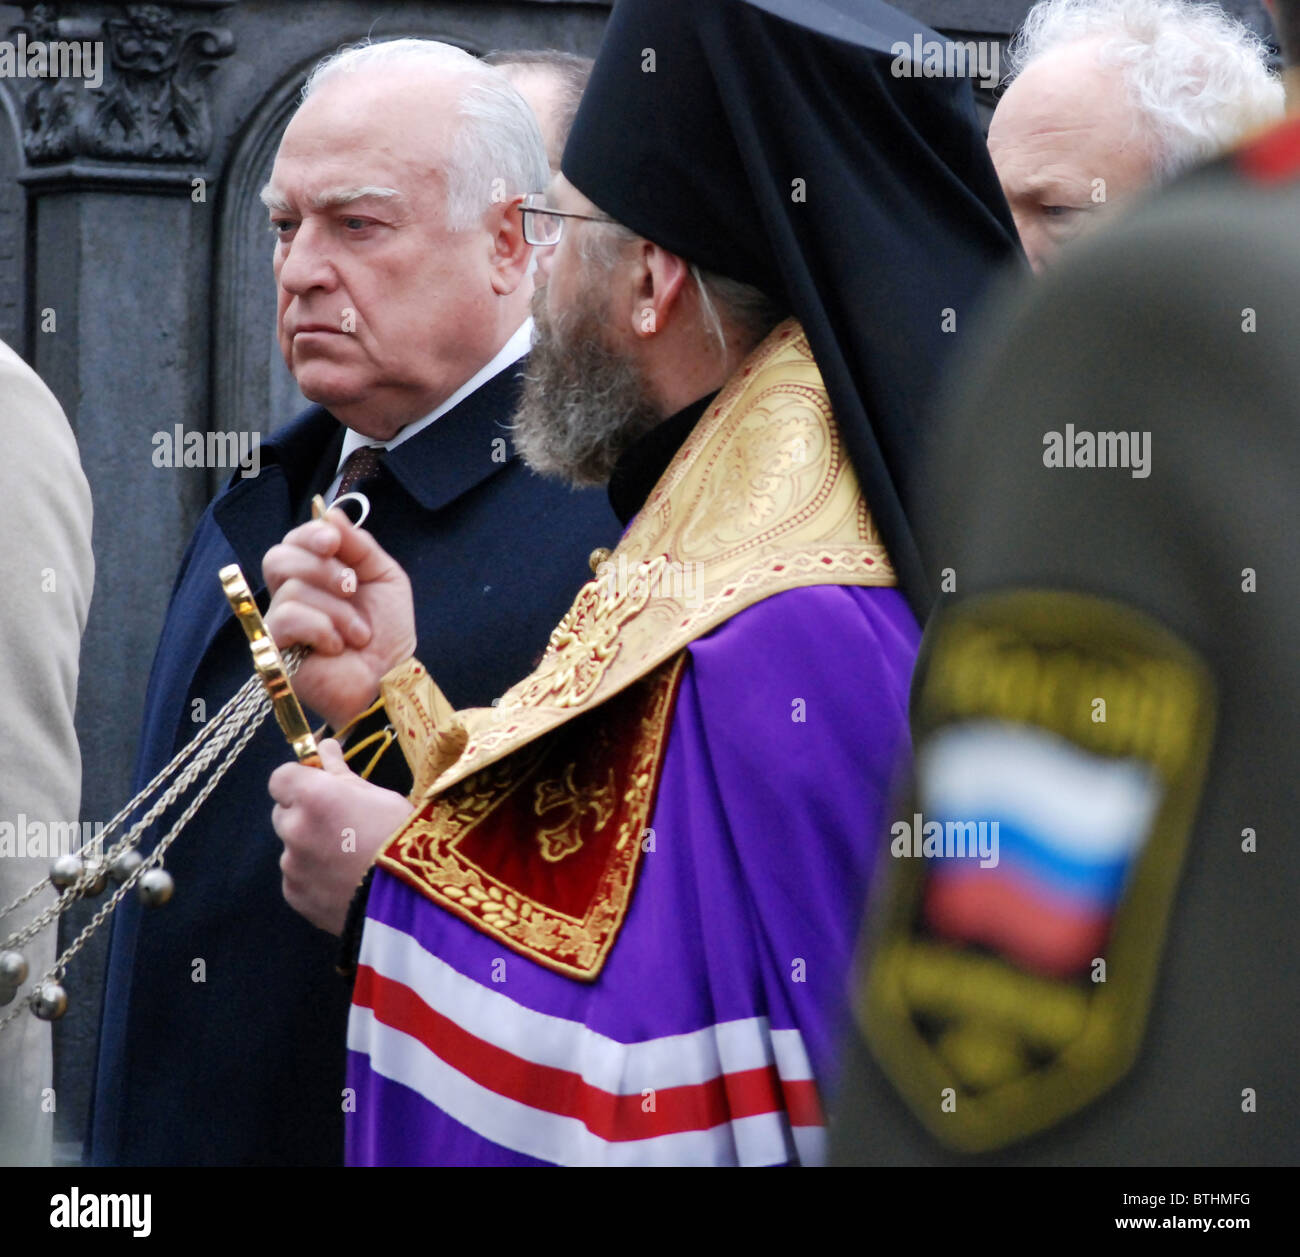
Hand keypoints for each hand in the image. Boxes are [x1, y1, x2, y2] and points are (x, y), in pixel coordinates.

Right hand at [263, 507, 416, 729]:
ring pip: (292, 590)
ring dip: (337, 611)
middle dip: (320, 567)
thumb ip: (359, 545)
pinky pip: (286, 618)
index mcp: (315, 575)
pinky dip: (322, 628)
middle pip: (278, 558)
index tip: (333, 542)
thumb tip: (330, 515)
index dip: (309, 535)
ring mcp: (280, 624)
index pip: (294, 541)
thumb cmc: (388, 633)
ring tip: (359, 633)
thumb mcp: (384, 577)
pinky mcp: (275, 651)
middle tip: (350, 586)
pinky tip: (338, 646)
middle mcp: (292, 595)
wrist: (391, 678)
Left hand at [269, 739, 413, 935]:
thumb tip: (325, 747)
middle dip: (303, 813)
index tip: (321, 787)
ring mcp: (291, 865)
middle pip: (283, 812)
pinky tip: (342, 881)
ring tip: (347, 859)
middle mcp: (294, 828)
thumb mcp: (379, 796)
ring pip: (291, 846)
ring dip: (309, 847)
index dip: (299, 781)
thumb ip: (342, 773)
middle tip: (339, 824)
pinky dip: (312, 876)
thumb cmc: (402, 836)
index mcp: (314, 796)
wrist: (411, 900)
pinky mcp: (295, 896)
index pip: (280, 777)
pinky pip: (296, 877)